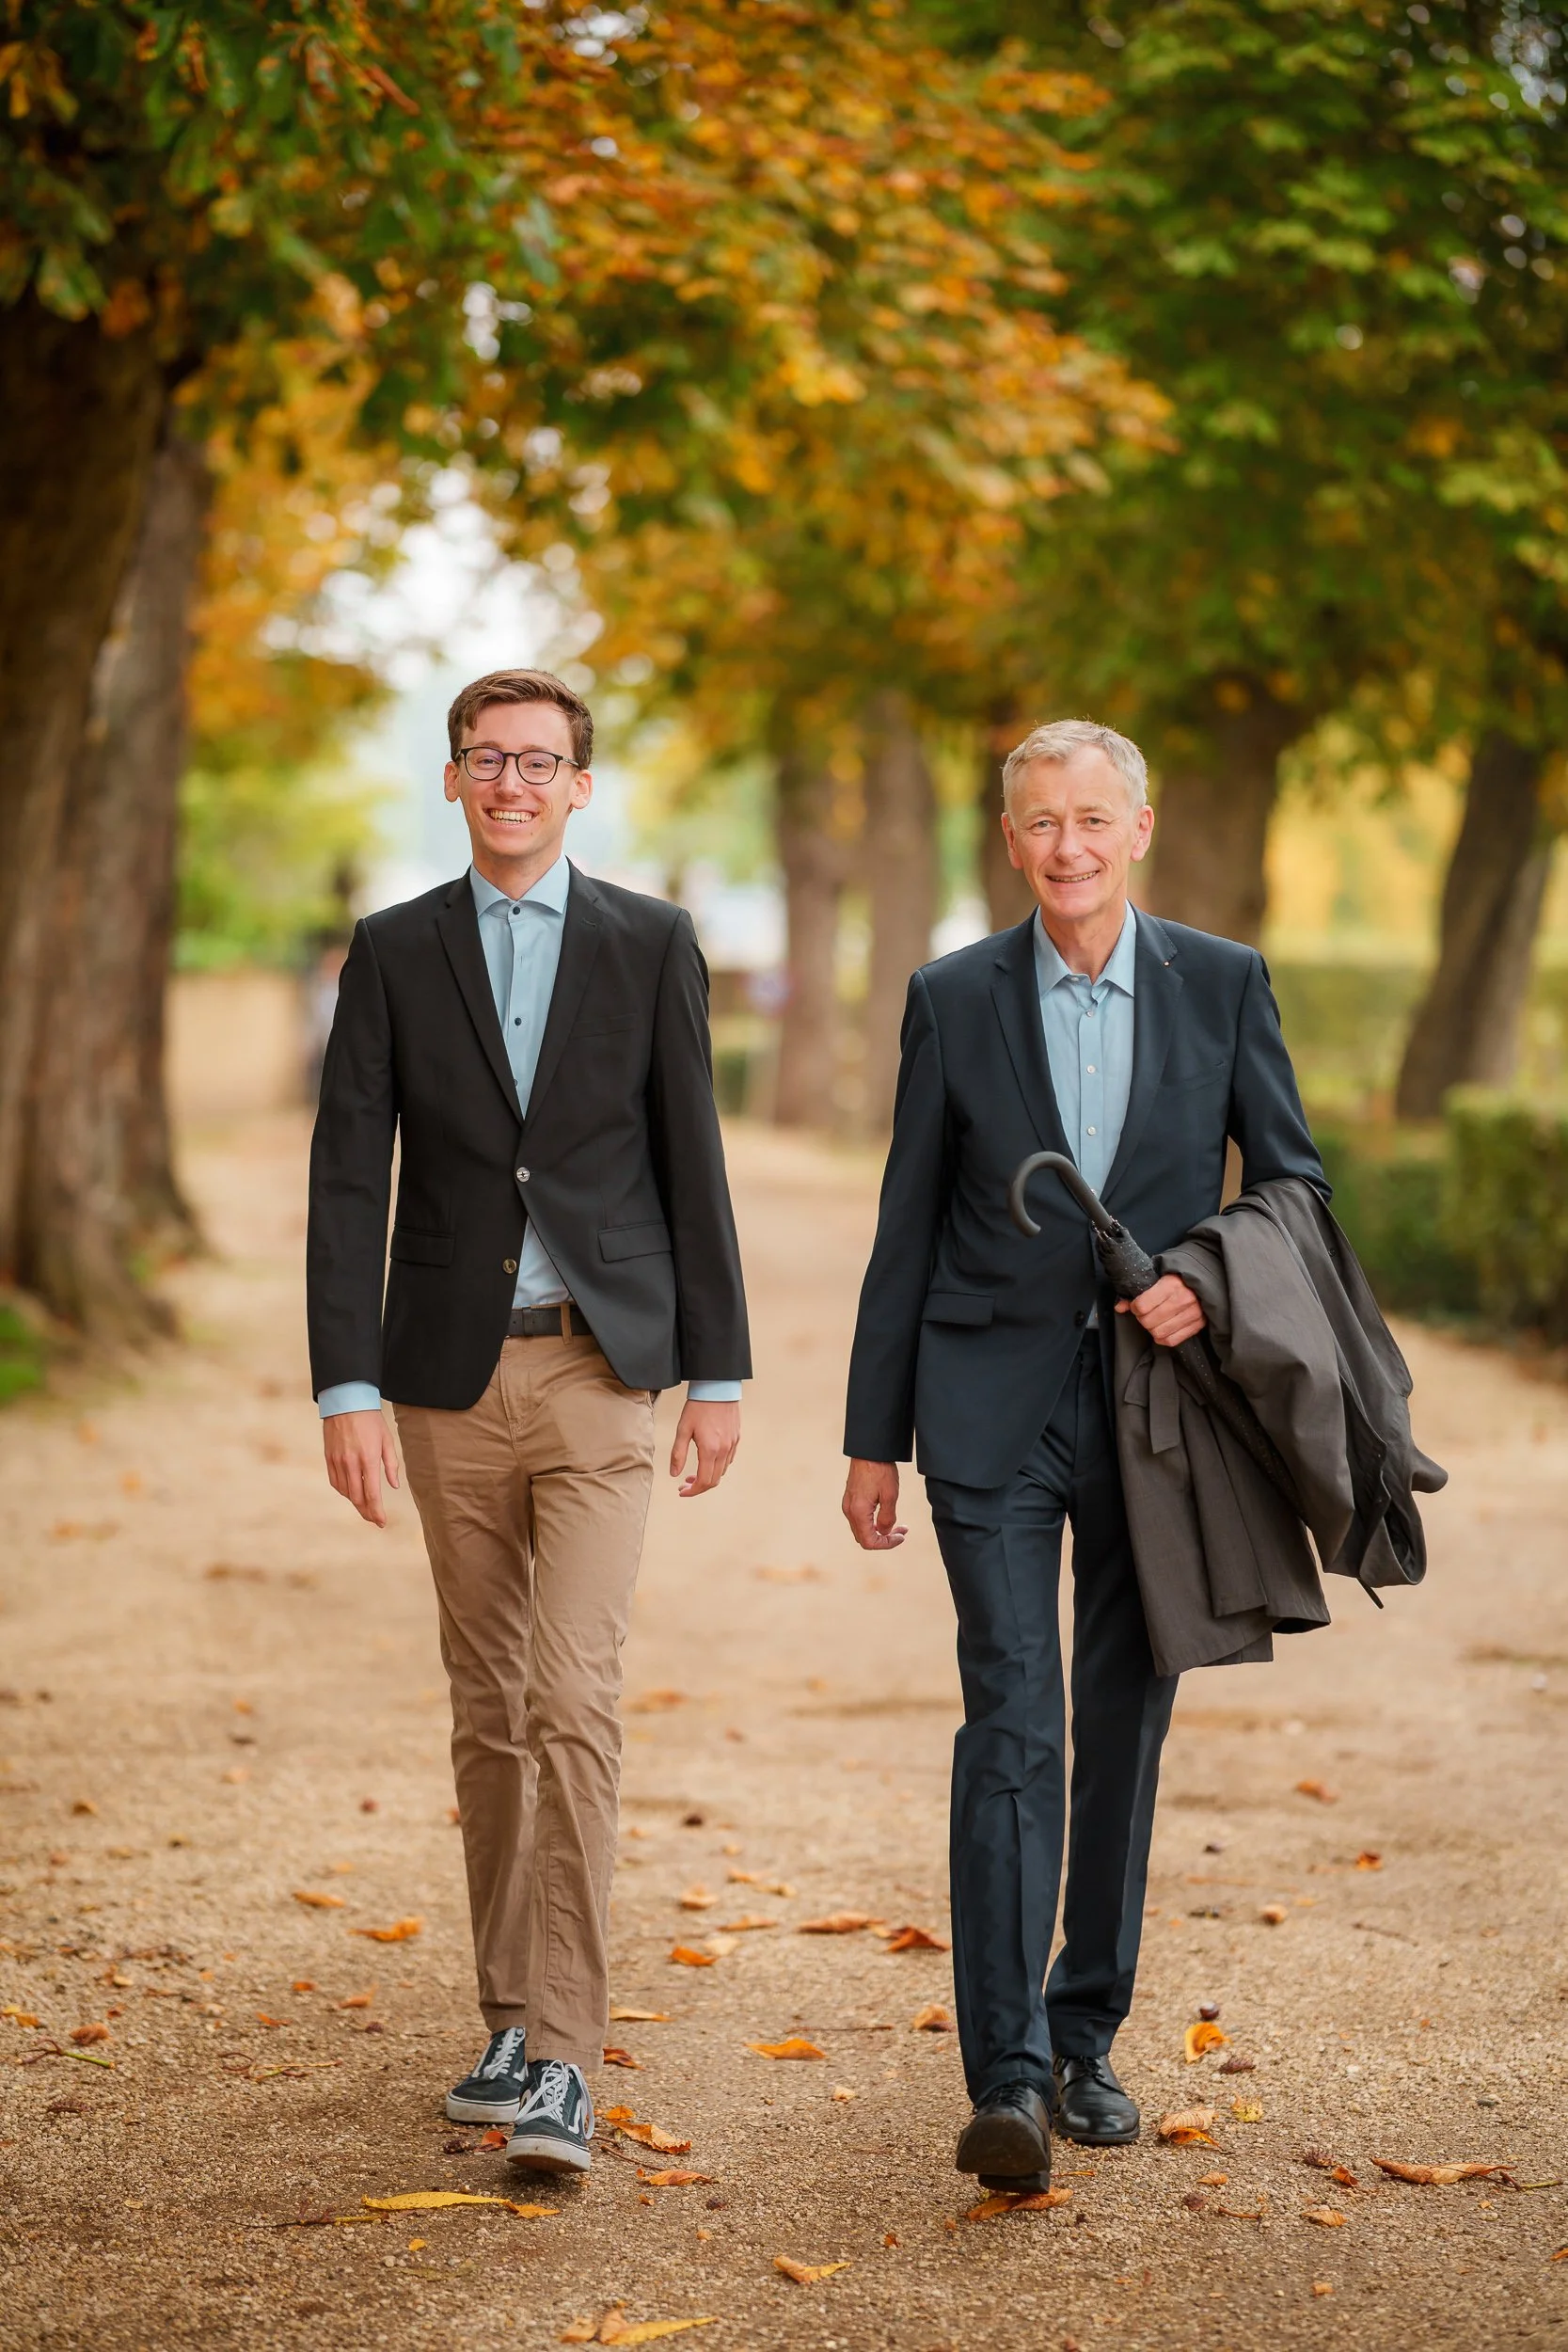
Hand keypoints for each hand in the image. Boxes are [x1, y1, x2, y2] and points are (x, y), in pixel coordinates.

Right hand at [323, 1408, 400, 1526]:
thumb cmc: (371, 1420)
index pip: (372, 1493)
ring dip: (356, 1503)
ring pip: (345, 1492)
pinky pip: (335, 1482)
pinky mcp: (329, 1458)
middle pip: (357, 1497)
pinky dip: (344, 1491)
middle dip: (367, 1512)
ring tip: (366, 1508)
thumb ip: (391, 1465)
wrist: (346, 1402)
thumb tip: (393, 1486)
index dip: (376, 1511)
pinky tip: (351, 1493)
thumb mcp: (387, 1440)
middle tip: (375, 1519)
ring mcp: (338, 1461)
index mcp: (368, 1459)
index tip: (382, 1522)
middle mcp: (351, 1463)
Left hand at [670, 1399, 740, 1496]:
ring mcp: (732, 1445)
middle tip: (685, 1484)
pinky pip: (729, 1460)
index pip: (703, 1481)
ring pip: (722, 1472)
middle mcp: (724, 1450)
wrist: (718, 1388)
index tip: (682, 1491)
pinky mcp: (736, 1438)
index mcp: (710, 1450)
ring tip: (694, 1473)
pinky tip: (708, 1461)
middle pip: (714, 1480)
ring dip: (708, 1477)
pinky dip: (718, 1467)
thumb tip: (674, 1474)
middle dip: (699, 1487)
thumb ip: (678, 1454)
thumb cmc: (699, 1406)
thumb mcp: (683, 1429)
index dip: (692, 1491)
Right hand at [842, 1458, 906, 1550]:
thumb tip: (884, 1532)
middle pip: (864, 1538)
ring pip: (861, 1530)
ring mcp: (848, 1504)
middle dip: (884, 1539)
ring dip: (878, 1532)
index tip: (901, 1537)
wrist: (869, 1450)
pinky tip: (884, 1516)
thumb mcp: (890, 1495)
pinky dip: (872, 1523)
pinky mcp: (850, 1499)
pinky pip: (859, 1519)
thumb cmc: (880, 1469)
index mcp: (858, 1512)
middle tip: (901, 1532)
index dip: (886, 1544)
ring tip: (896, 1525)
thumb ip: (887, 1518)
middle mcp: (849, 1510)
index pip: (869, 1542)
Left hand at [1116, 1273, 1206, 1347]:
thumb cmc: (1177, 1279)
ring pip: (1159, 1333)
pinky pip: (1172, 1340)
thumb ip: (1137, 1292)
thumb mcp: (1157, 1278)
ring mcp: (1193, 1313)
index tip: (1137, 1305)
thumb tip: (1119, 1307)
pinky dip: (1163, 1338)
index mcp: (1172, 1284)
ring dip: (1152, 1329)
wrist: (1203, 1281)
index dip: (1135, 1307)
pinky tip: (1162, 1329)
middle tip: (1145, 1314)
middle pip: (1149, 1321)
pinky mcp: (1198, 1325)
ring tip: (1154, 1321)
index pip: (1142, 1305)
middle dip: (1142, 1318)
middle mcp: (1184, 1299)